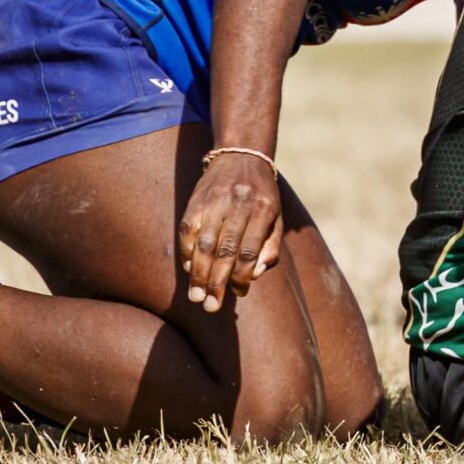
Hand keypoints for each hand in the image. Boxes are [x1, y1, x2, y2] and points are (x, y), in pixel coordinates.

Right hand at [177, 151, 282, 312]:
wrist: (242, 156)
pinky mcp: (196, 200)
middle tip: (211, 306)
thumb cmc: (262, 196)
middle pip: (225, 250)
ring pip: (204, 243)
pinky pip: (188, 231)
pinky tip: (189, 270)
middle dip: (217, 282)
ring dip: (199, 274)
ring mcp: (215, 201)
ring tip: (196, 297)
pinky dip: (186, 252)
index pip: (249, 249)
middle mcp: (238, 204)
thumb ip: (270, 247)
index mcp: (264, 209)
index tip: (239, 294)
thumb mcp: (276, 217)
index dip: (242, 275)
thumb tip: (254, 275)